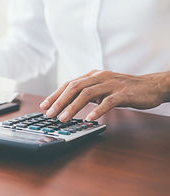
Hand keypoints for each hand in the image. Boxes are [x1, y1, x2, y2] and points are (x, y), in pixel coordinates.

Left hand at [40, 70, 169, 121]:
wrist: (151, 86)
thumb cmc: (125, 88)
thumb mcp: (102, 88)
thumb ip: (88, 93)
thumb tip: (70, 103)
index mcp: (92, 76)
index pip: (69, 84)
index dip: (55, 95)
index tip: (44, 105)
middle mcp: (99, 77)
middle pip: (74, 87)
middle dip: (59, 101)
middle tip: (49, 114)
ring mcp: (111, 84)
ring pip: (87, 94)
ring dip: (72, 107)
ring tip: (63, 118)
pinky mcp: (123, 93)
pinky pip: (108, 102)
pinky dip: (97, 110)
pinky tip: (89, 119)